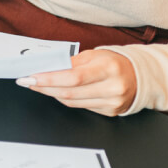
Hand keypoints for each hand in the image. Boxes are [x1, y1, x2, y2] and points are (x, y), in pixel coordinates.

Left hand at [17, 50, 137, 115]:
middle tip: (28, 81)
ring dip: (51, 94)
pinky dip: (66, 99)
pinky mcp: (110, 112)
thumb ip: (71, 62)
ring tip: (39, 85)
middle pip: (69, 92)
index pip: (73, 77)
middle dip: (44, 87)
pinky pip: (80, 107)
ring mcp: (112, 102)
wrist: (139, 77)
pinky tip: (58, 92)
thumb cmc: (114, 63)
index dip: (49, 78)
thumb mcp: (95, 55)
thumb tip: (46, 67)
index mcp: (109, 68)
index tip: (31, 76)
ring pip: (72, 102)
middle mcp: (113, 87)